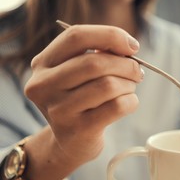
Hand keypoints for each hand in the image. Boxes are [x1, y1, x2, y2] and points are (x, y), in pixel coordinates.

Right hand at [25, 24, 142, 163]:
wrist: (70, 143)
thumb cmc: (81, 101)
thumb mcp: (79, 74)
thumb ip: (98, 55)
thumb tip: (128, 47)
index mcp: (42, 64)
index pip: (76, 36)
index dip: (110, 36)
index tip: (132, 46)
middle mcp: (44, 85)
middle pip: (95, 63)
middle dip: (127, 65)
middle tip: (137, 72)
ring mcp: (59, 109)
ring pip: (108, 85)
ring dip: (129, 84)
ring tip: (130, 88)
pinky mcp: (78, 129)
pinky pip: (117, 106)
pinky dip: (131, 101)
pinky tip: (129, 103)